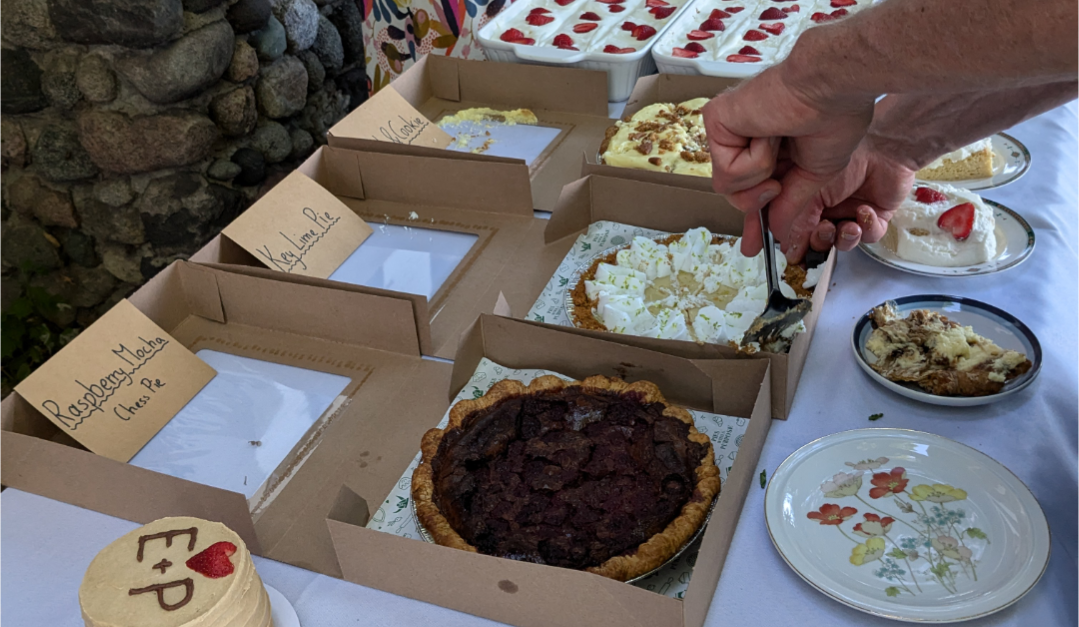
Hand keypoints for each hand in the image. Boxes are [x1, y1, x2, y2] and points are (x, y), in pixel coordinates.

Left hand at [701, 64, 874, 259]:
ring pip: (729, 187)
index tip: (752, 248)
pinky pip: (728, 171)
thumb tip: (777, 231)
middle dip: (757, 202)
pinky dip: (756, 161)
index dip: (754, 218)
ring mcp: (727, 128)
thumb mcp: (814, 174)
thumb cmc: (834, 117)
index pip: (750, 190)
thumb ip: (791, 202)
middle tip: (777, 182)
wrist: (833, 87)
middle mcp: (742, 136)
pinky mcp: (716, 121)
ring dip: (762, 174)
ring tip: (778, 142)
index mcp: (766, 146)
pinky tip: (769, 133)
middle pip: (735, 193)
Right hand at [788, 139, 916, 255]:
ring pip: (839, 242)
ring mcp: (849, 212)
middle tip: (824, 230)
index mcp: (803, 196)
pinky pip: (868, 237)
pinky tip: (865, 212)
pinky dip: (867, 229)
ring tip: (848, 226)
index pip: (786, 225)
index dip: (782, 239)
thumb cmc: (845, 152)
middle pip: (812, 239)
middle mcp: (824, 206)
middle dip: (818, 240)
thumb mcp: (804, 184)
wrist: (886, 144)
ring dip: (842, 239)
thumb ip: (786, 213)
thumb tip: (784, 245)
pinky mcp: (874, 217)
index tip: (776, 250)